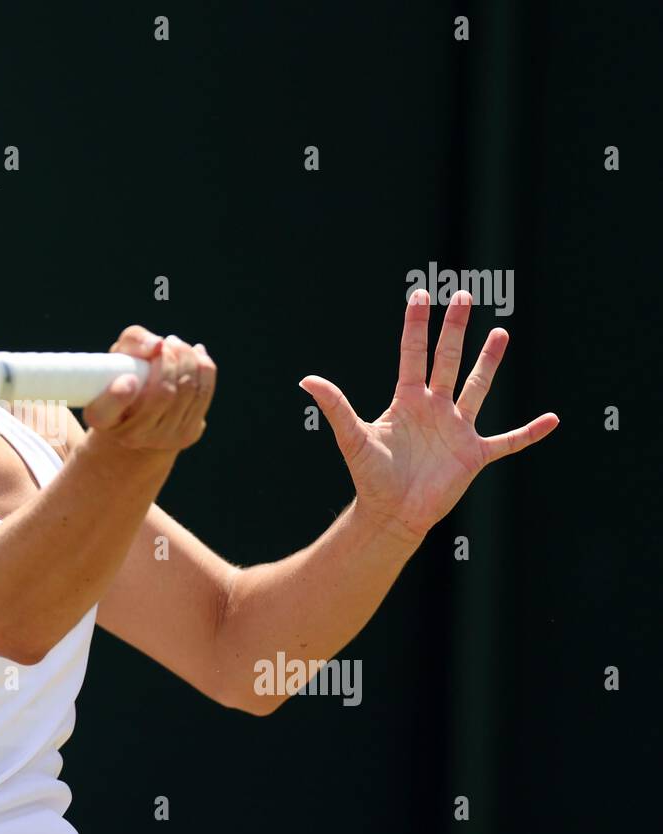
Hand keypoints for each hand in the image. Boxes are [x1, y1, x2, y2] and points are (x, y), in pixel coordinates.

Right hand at [83, 325, 215, 452]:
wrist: (143, 414)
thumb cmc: (126, 375)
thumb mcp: (120, 355)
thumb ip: (133, 342)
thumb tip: (158, 344)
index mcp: (101, 417)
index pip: (105, 412)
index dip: (118, 397)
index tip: (130, 378)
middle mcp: (129, 436)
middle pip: (162, 394)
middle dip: (170, 360)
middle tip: (166, 342)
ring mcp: (161, 439)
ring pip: (186, 391)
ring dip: (187, 359)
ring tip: (177, 345)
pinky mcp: (187, 435)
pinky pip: (203, 394)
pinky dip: (203, 368)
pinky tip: (196, 353)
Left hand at [300, 289, 558, 543]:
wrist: (391, 514)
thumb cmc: (371, 477)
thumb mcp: (353, 438)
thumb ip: (336, 407)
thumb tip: (306, 380)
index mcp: (407, 400)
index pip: (413, 354)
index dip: (417, 326)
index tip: (421, 295)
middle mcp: (434, 408)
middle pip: (447, 359)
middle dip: (455, 328)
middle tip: (463, 295)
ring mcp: (457, 429)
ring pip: (477, 387)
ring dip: (490, 362)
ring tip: (501, 332)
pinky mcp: (475, 454)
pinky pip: (508, 440)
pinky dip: (529, 432)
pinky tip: (552, 419)